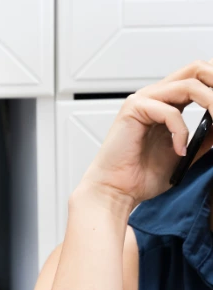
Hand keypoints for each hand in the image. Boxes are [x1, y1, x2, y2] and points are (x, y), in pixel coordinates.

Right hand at [80, 60, 212, 211]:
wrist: (116, 191)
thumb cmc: (140, 176)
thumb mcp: (186, 152)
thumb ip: (206, 136)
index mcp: (167, 104)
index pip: (200, 79)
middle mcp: (155, 97)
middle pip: (197, 69)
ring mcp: (144, 101)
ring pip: (190, 85)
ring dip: (211, 103)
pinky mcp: (134, 109)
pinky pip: (171, 112)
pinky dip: (182, 132)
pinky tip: (179, 151)